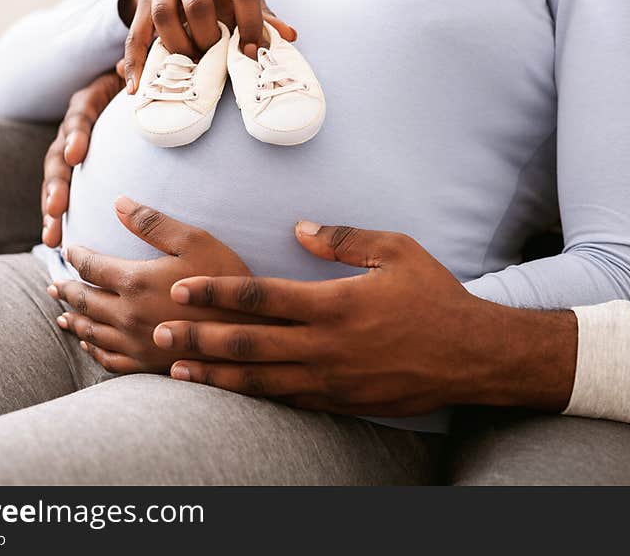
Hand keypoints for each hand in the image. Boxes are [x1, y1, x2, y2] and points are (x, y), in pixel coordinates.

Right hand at [41, 67, 123, 246]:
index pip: (79, 118)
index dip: (75, 136)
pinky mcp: (74, 171)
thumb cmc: (138, 84)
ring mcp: (69, 151)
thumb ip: (136, 70)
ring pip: (56, 181)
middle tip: (56, 209)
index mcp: (88, 103)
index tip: (76, 156)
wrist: (130, 90)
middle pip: (57, 157)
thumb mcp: (138, 72)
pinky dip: (58, 218)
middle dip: (56, 185)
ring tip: (51, 237)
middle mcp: (72, 128)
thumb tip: (128, 65)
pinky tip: (56, 243)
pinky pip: (63, 194)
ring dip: (51, 209)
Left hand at [48, 197, 264, 373]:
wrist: (252, 332)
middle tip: (54, 284)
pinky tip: (90, 345)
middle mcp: (126, 314)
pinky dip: (93, 350)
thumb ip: (153, 222)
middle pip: (83, 301)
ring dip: (73, 320)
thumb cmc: (227, 281)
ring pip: (91, 331)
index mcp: (134, 281)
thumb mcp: (195, 241)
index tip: (70, 250)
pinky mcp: (147, 364)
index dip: (77, 256)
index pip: (91, 267)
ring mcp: (135, 343)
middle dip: (66, 289)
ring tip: (61, 314)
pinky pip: (108, 359)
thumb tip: (118, 203)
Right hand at [121, 0, 296, 93]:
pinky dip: (136, 64)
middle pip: (197, 3)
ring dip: (178, 47)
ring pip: (164, 15)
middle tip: (214, 59)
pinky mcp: (142, 2)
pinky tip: (138, 87)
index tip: (249, 53)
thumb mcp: (244, 0)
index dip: (250, 24)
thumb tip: (289, 36)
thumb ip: (264, 18)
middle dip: (208, 39)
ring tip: (190, 66)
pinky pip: (135, 35)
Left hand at [158, 223, 577, 415]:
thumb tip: (298, 227)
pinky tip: (229, 392)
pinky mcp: (341, 401)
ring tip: (176, 370)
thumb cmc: (435, 296)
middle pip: (248, 343)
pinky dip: (252, 397)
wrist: (472, 355)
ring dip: (215, 374)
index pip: (261, 296)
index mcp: (335, 303)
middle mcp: (326, 345)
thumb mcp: (396, 250)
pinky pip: (287, 401)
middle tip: (158, 333)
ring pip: (260, 380)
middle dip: (199, 337)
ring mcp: (332, 379)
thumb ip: (343, 238)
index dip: (216, 292)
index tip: (181, 288)